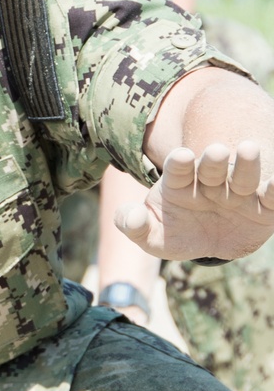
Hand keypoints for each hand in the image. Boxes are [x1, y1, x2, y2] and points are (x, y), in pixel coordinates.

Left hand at [115, 141, 273, 261]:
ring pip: (242, 177)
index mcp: (180, 183)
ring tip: (248, 149)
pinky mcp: (264, 209)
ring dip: (246, 164)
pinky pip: (271, 199)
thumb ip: (134, 226)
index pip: (177, 170)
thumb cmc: (178, 231)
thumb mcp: (153, 235)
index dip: (178, 164)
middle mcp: (211, 182)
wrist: (211, 240)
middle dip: (212, 161)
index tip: (180, 157)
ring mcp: (238, 193)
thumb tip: (131, 218)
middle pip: (211, 169)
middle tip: (215, 151)